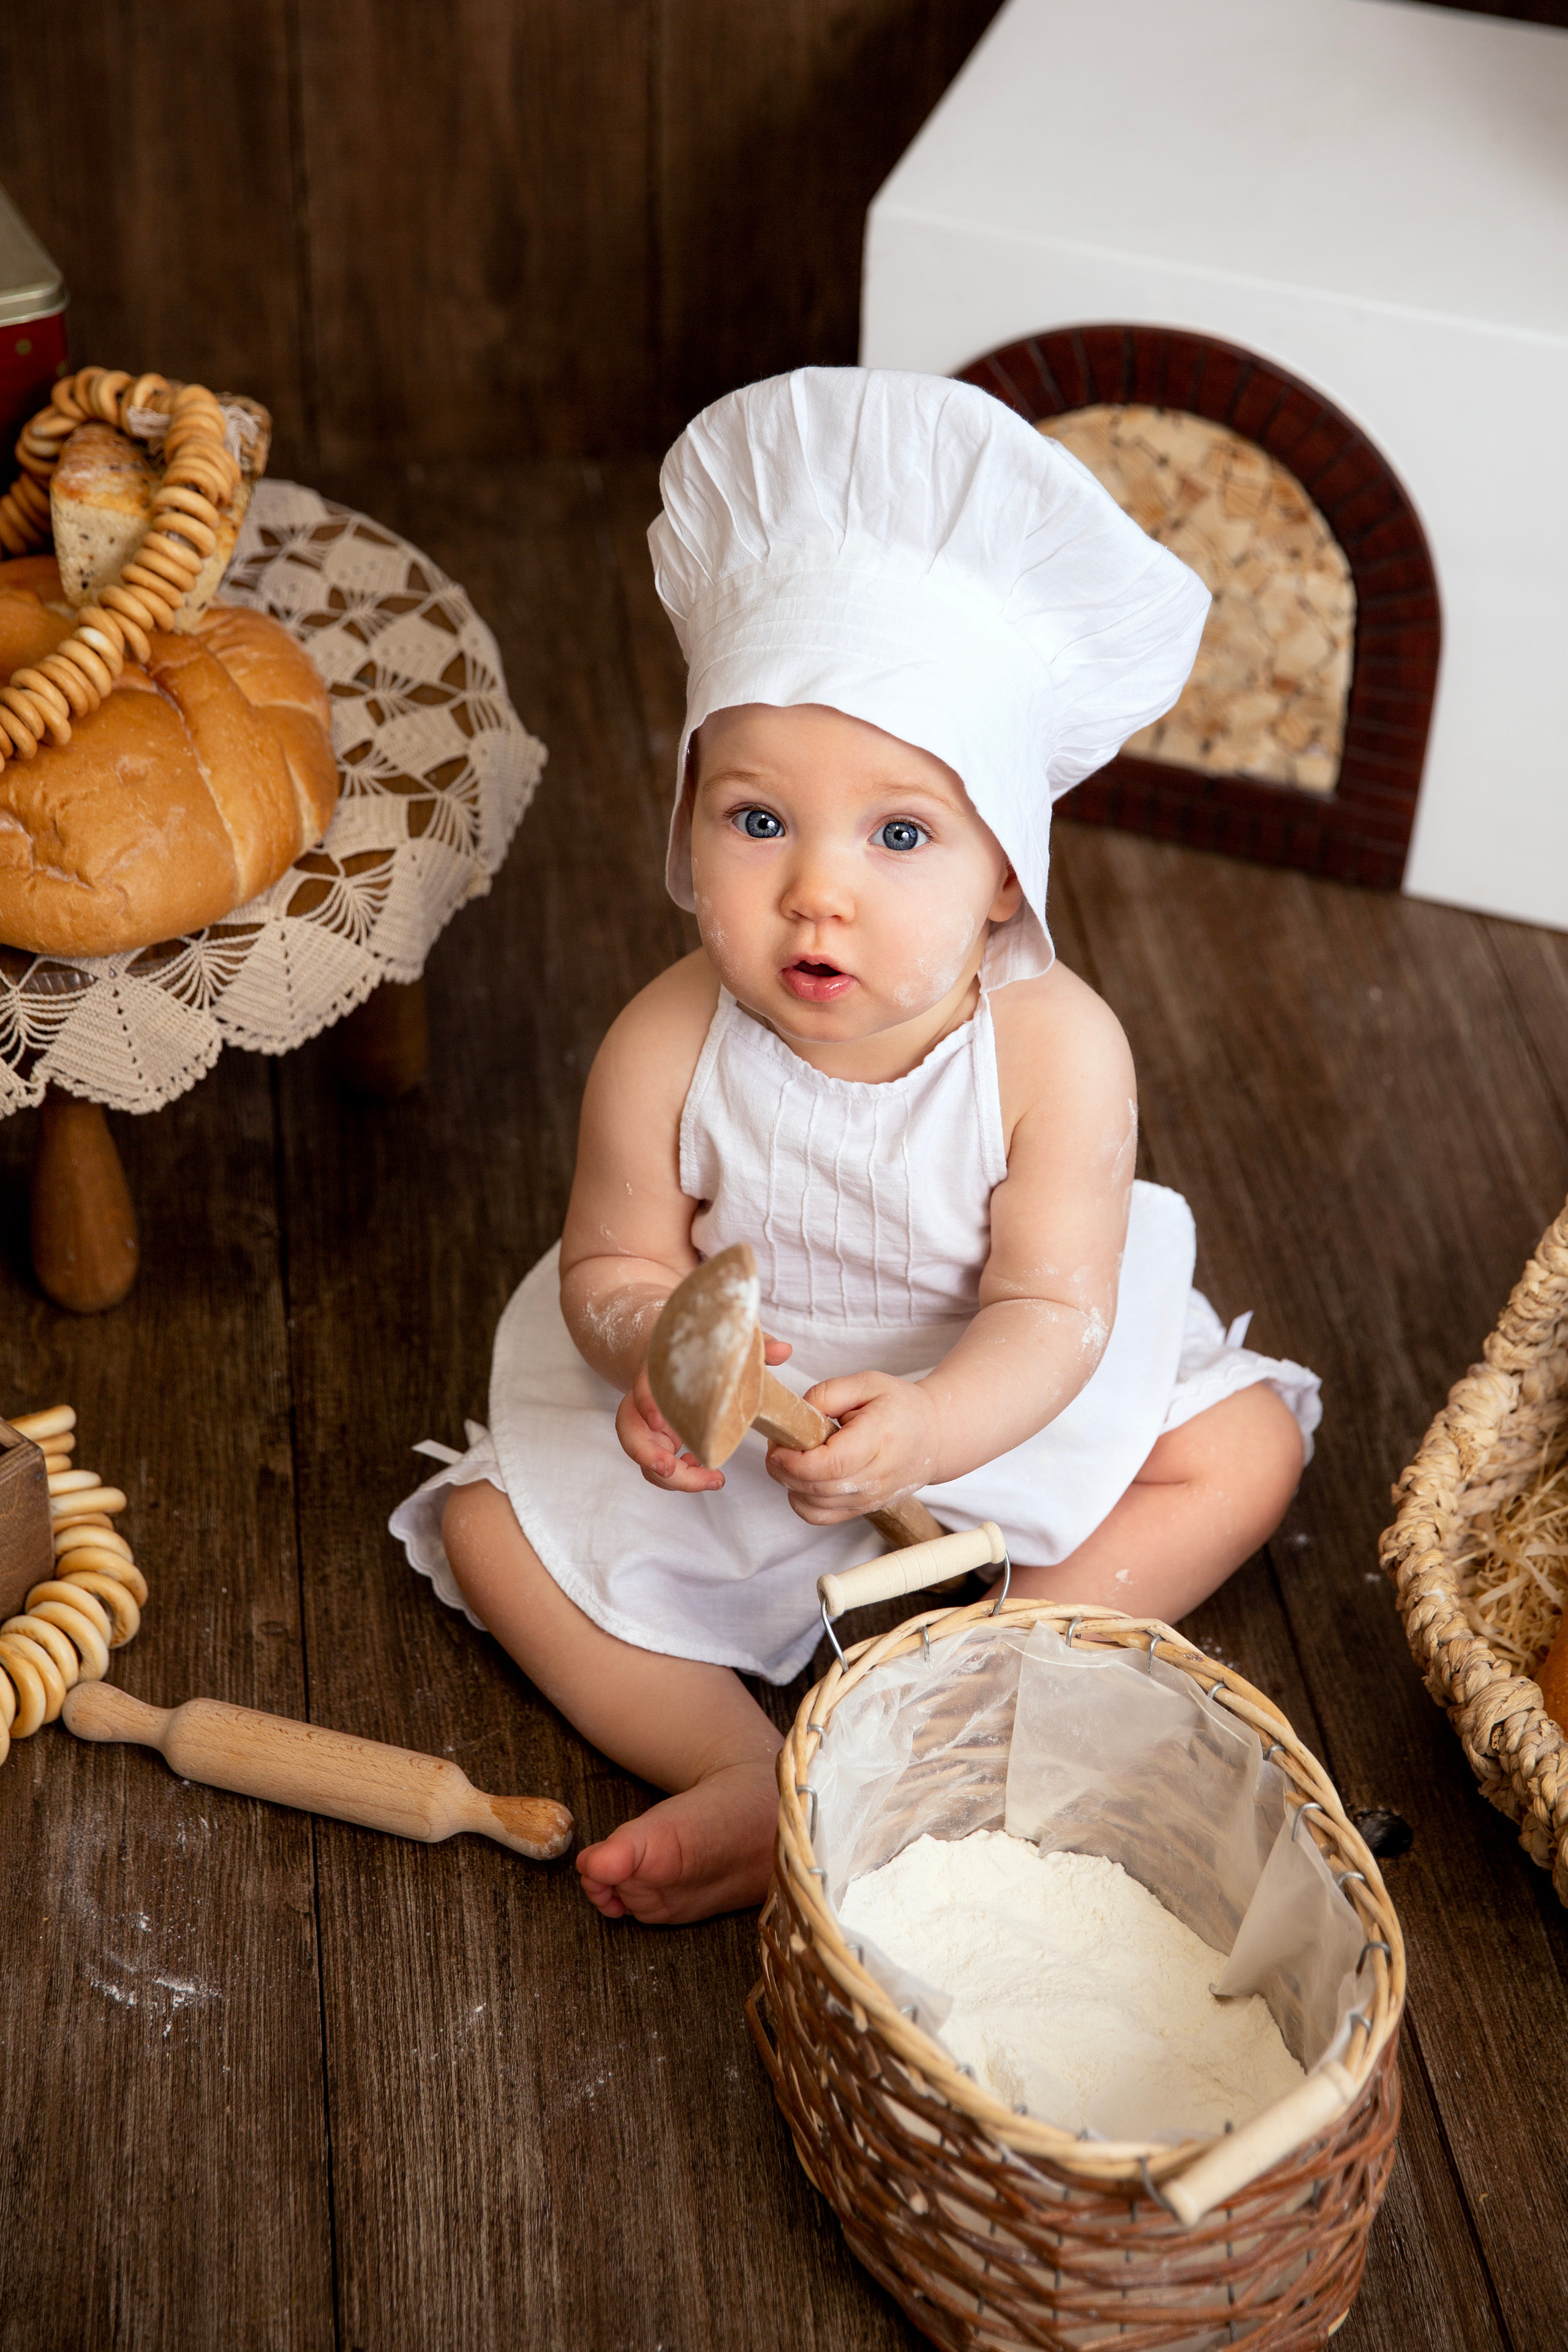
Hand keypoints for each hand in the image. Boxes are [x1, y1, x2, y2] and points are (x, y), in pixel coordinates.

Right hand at [615, 1336, 793, 1493]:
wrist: (668, 1348)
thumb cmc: (698, 1348)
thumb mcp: (725, 1341)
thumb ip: (754, 1344)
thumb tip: (784, 1351)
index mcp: (657, 1371)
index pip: (642, 1387)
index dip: (647, 1405)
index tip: (662, 1423)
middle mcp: (644, 1397)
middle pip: (630, 1429)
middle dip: (646, 1454)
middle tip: (670, 1470)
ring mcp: (646, 1421)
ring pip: (642, 1453)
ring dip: (670, 1475)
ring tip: (712, 1480)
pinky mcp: (656, 1437)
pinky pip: (658, 1462)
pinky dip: (680, 1475)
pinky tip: (709, 1474)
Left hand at [765, 1370, 940, 1524]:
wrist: (934, 1436)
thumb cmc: (900, 1407)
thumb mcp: (867, 1383)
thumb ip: (827, 1394)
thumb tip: (795, 1416)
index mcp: (879, 1439)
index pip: (831, 1464)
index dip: (796, 1461)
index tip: (778, 1445)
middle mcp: (877, 1476)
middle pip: (818, 1488)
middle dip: (784, 1469)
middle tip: (777, 1445)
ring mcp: (871, 1498)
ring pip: (815, 1506)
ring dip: (789, 1484)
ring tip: (791, 1457)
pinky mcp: (863, 1509)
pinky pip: (821, 1517)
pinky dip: (801, 1501)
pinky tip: (802, 1479)